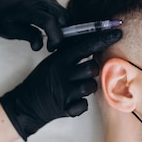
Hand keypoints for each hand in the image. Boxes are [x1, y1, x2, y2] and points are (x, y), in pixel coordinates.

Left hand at [0, 0, 68, 51]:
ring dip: (63, 27)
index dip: (55, 37)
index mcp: (26, 8)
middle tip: (53, 46)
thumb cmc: (0, 18)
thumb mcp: (10, 30)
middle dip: (62, 33)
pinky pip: (58, 8)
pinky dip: (60, 20)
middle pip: (61, 15)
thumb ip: (27, 36)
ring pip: (62, 11)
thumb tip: (40, 46)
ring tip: (53, 39)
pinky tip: (52, 30)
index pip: (49, 21)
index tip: (51, 48)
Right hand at [0, 29, 122, 139]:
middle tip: (84, 73)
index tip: (117, 33)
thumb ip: (68, 52)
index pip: (85, 46)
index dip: (102, 39)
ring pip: (90, 86)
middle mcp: (62, 74)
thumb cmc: (41, 81)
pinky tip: (73, 102)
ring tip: (77, 88)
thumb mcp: (51, 62)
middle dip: (92, 70)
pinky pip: (84, 105)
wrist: (24, 104)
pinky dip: (81, 105)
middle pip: (91, 68)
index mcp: (59, 60)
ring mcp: (64, 92)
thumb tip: (87, 37)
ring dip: (88, 87)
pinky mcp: (64, 108)